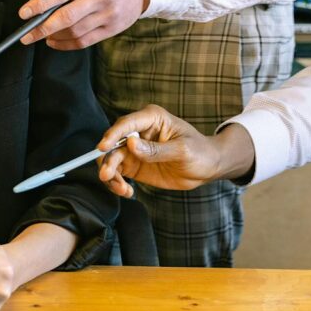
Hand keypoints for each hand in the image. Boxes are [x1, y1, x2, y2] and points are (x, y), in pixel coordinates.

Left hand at [19, 0, 149, 49]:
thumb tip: (46, 2)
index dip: (39, 5)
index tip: (24, 14)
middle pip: (66, 17)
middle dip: (42, 29)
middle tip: (26, 36)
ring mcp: (107, 14)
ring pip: (74, 32)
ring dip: (53, 36)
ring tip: (42, 35)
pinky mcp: (113, 28)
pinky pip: (85, 41)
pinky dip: (66, 44)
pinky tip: (55, 41)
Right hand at [96, 105, 252, 196]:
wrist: (208, 168)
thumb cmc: (200, 152)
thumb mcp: (182, 151)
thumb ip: (156, 149)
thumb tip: (131, 144)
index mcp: (151, 118)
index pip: (125, 124)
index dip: (112, 135)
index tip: (103, 148)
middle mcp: (138, 131)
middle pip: (113, 143)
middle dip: (108, 160)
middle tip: (107, 177)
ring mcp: (134, 149)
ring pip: (111, 159)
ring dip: (111, 175)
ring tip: (122, 190)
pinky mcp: (133, 164)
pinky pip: (117, 172)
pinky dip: (117, 183)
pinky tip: (127, 192)